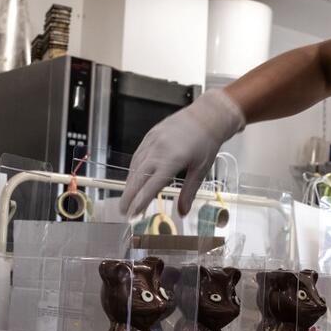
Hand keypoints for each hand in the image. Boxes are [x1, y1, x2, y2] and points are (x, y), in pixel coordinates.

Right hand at [119, 89, 244, 217]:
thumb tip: (183, 212)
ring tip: (127, 198)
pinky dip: (133, 168)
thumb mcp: (201, 170)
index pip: (151, 186)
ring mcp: (152, 141)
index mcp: (172, 160)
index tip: (133, 214)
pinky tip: (133, 177)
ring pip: (135, 166)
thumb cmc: (206, 142)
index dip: (140, 201)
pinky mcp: (150, 135)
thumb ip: (189, 192)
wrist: (207, 115)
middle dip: (128, 196)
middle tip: (123, 210)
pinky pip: (138, 154)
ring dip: (130, 183)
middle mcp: (158, 150)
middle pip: (138, 177)